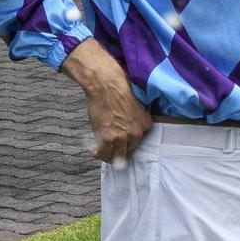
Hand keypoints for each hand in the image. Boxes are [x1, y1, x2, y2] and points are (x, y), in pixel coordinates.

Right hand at [60, 39, 151, 161]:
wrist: (106, 83)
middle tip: (110, 149)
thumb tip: (127, 125)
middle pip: (128, 152)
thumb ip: (135, 118)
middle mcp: (136, 133)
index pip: (138, 142)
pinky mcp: (108, 138)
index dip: (127, 144)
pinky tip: (94, 149)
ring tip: (100, 150)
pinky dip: (98, 153)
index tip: (120, 143)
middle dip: (119, 152)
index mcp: (145, 124)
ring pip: (116, 157)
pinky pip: (104, 153)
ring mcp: (122, 137)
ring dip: (108, 155)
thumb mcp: (137, 103)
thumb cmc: (119, 87)